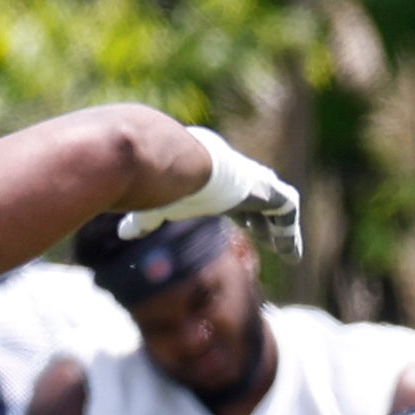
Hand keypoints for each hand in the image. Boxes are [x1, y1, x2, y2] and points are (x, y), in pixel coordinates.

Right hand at [128, 124, 300, 255]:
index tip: (241, 225)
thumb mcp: (153, 205)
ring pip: (275, 203)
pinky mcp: (265, 190)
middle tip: (264, 237)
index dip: (236, 209)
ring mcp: (251, 179)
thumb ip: (144, 220)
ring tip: (285, 250)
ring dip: (279, 227)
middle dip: (260, 218)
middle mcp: (233, 171)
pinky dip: (290, 231)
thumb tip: (123, 234)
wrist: (169, 161)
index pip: (229, 192)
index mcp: (208, 172)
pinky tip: (291, 253)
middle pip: (254, 196)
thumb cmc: (157, 182)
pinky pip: (286, 210)